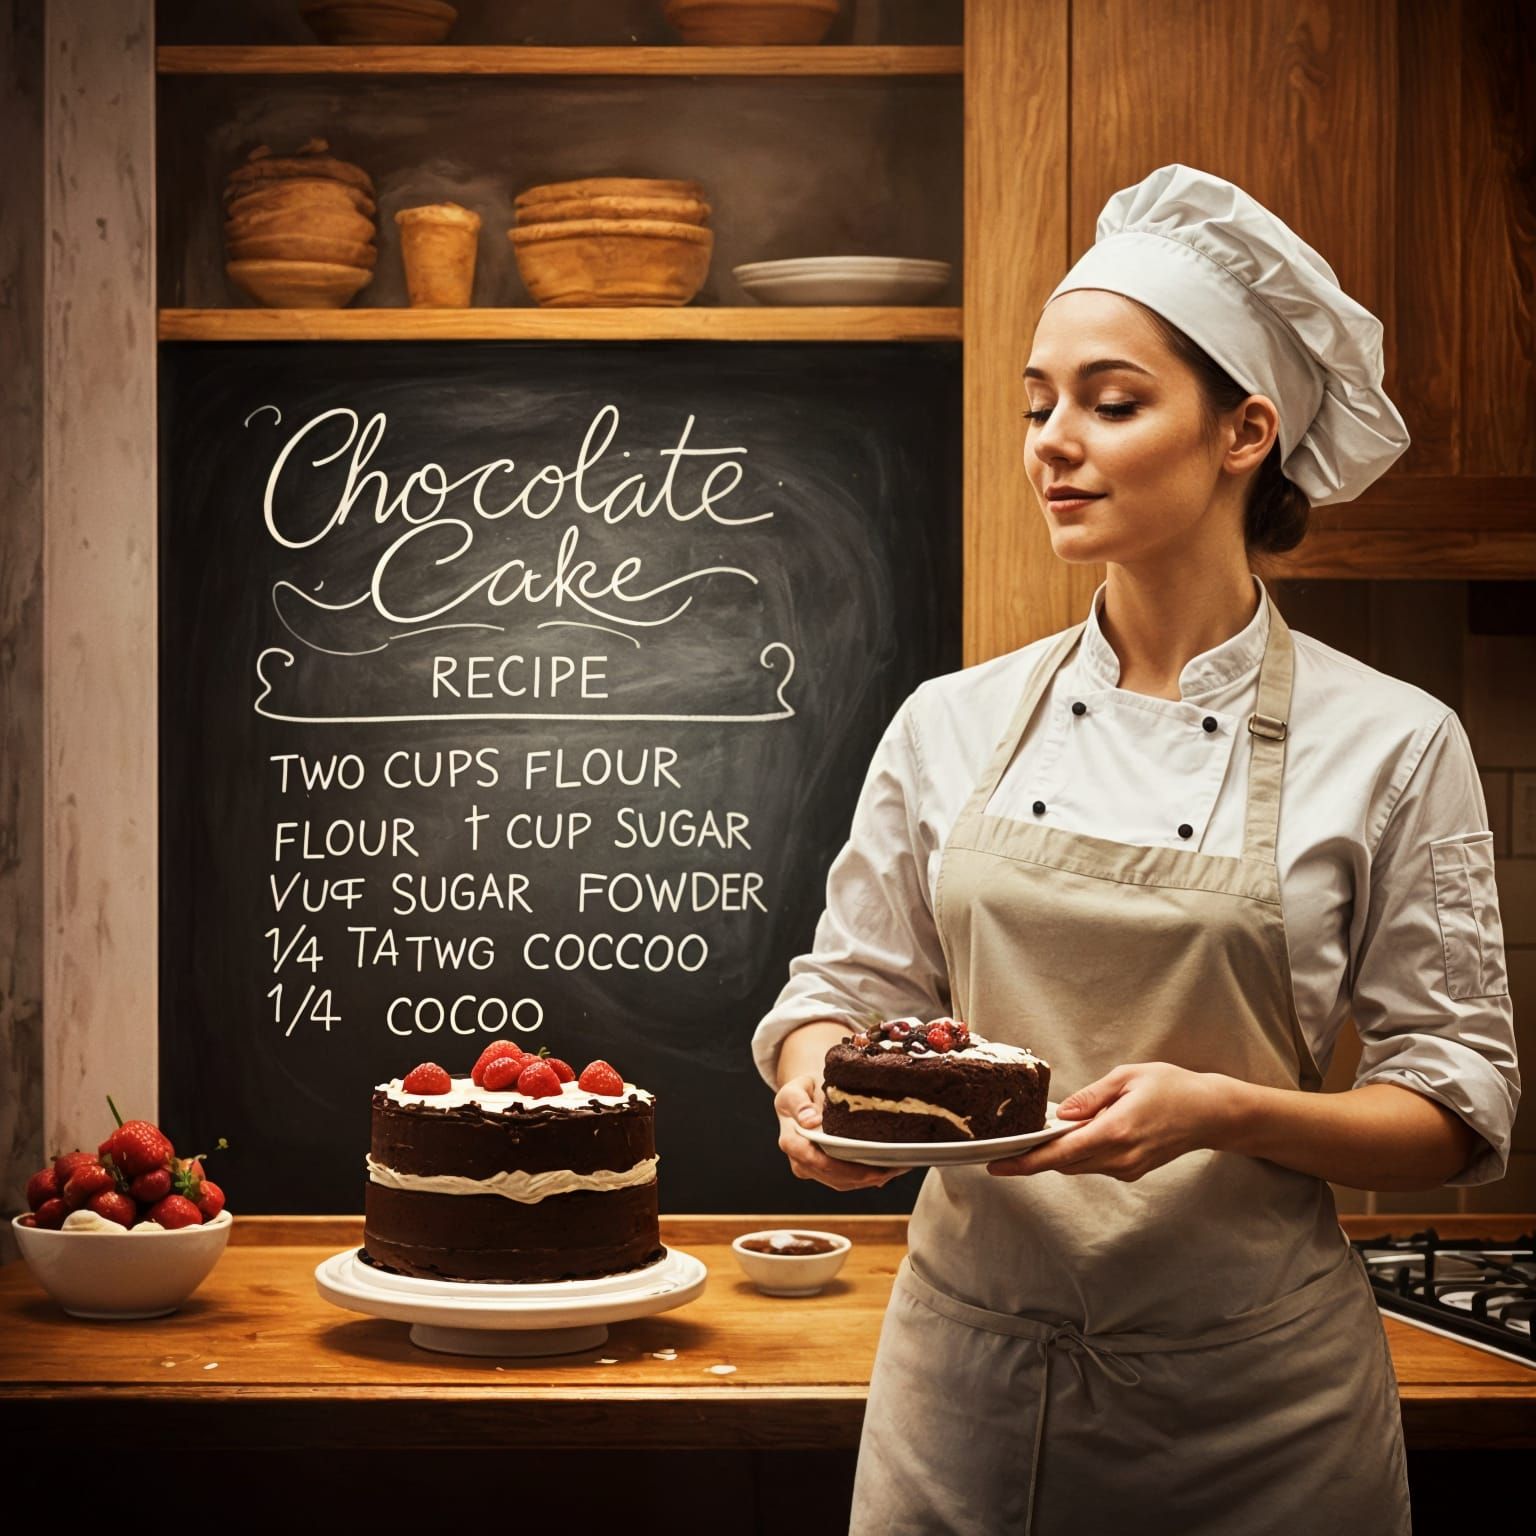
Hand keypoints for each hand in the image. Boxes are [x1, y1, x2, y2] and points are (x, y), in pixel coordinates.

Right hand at [775, 1072, 908, 1191]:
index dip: (842, 1166)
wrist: (802, 1099)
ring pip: (842, 1182)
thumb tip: (810, 1120)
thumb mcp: (794, 1089)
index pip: (815, 1159)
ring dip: (868, 1180)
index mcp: (791, 1141)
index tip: (867, 1164)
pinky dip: (866, 1178)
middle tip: (891, 1168)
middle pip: (833, 1175)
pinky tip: (886, 1171)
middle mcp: (799, 1161)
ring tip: (894, 1169)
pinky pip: (846, 1181)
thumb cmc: (801, 1092)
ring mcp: (812, 1170)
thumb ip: (798, 1103)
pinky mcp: (825, 1172)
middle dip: (863, 1176)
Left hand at [986, 1063, 1223, 1181]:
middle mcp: (1120, 1157)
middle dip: (1036, 1156)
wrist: (1212, 1113)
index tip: (998, 1166)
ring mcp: (1128, 1169)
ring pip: (1079, 1165)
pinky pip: (1095, 1164)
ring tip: (1043, 1132)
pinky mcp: (1133, 1171)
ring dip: (1059, 1153)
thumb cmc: (1173, 1087)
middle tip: (1010, 1141)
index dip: (1025, 1162)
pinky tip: (1079, 1133)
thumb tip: (1059, 1115)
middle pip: (1064, 1164)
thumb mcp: (1127, 1077)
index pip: (1060, 1154)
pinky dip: (1080, 1152)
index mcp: (1115, 1132)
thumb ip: (1090, 1098)